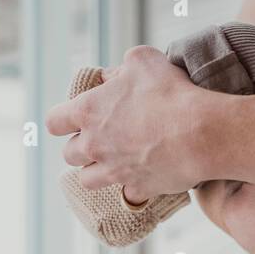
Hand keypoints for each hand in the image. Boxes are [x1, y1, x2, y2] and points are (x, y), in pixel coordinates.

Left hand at [45, 46, 200, 198]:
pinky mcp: (137, 189)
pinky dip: (132, 185)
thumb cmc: (170, 93)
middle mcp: (94, 145)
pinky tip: (144, 174)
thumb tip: (112, 77)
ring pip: (87, 180)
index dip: (62, 119)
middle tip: (102, 137)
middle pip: (69, 154)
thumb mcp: (142, 60)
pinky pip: (126, 193)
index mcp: (89, 112)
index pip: (54, 121)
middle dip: (82, 146)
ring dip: (97, 171)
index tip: (75, 118)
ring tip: (115, 160)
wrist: (200, 133)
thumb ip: (120, 67)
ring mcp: (113, 171)